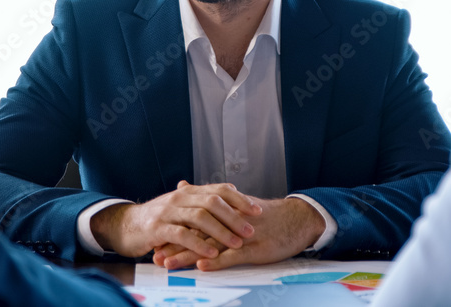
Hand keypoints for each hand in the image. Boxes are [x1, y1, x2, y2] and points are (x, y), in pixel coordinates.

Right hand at [90, 181, 261, 257]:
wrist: (126, 225)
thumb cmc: (159, 218)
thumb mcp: (182, 205)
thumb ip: (204, 199)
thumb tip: (231, 189)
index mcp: (189, 191)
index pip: (219, 190)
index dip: (239, 200)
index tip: (257, 210)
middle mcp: (179, 197)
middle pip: (212, 202)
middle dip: (234, 216)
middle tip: (250, 230)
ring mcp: (168, 212)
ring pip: (199, 217)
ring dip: (220, 231)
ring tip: (236, 243)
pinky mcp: (157, 229)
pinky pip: (182, 235)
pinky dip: (198, 244)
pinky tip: (211, 253)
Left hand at [154, 197, 325, 270]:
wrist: (297, 219)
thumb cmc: (266, 215)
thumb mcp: (236, 203)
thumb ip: (207, 198)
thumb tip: (182, 185)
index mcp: (223, 212)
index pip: (194, 221)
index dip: (174, 231)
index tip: (155, 240)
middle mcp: (229, 222)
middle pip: (196, 234)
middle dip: (174, 245)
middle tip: (154, 255)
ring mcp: (242, 236)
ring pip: (210, 245)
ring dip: (188, 255)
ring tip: (167, 263)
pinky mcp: (256, 249)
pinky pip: (234, 255)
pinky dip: (218, 261)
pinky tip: (202, 266)